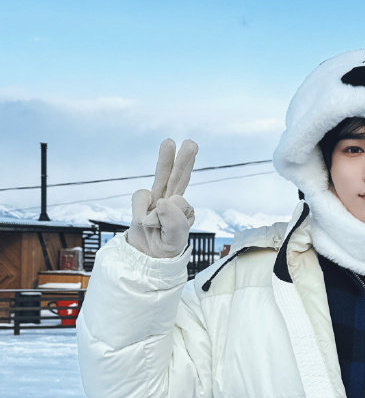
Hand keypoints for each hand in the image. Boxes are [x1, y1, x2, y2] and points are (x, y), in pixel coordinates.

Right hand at [126, 139, 197, 258]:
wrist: (145, 256)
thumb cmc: (165, 247)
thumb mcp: (176, 241)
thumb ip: (174, 223)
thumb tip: (161, 200)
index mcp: (184, 210)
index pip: (181, 205)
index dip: (173, 218)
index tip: (168, 231)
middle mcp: (171, 201)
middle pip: (179, 178)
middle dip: (184, 161)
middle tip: (192, 143)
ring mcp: (156, 199)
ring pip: (161, 177)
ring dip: (165, 160)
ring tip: (169, 141)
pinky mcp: (142, 202)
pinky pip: (140, 197)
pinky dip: (140, 209)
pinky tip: (143, 220)